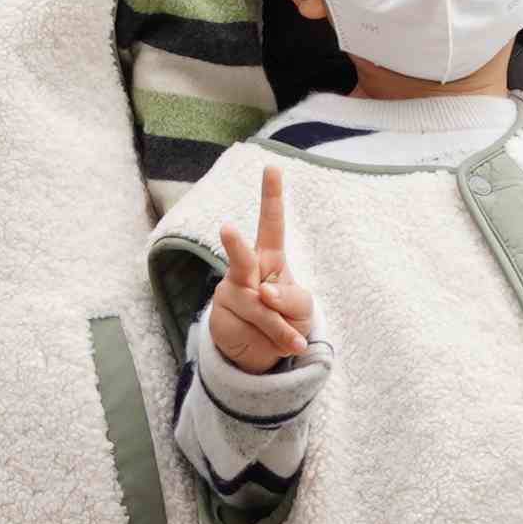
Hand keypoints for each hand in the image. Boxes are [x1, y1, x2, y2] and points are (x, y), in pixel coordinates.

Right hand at [200, 168, 315, 376]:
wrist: (263, 355)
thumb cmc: (287, 320)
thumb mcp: (302, 308)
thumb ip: (290, 298)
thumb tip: (264, 294)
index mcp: (269, 260)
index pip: (271, 224)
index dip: (271, 196)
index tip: (273, 168)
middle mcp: (246, 271)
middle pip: (241, 256)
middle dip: (235, 246)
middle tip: (227, 229)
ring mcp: (230, 292)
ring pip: (256, 305)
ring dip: (279, 326)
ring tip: (293, 341)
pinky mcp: (220, 314)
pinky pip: (250, 327)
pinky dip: (272, 339)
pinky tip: (280, 347)